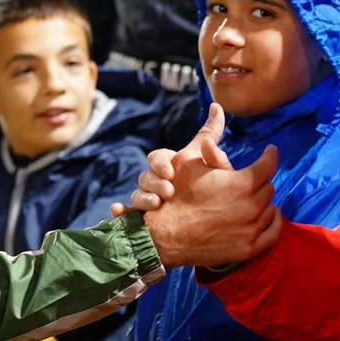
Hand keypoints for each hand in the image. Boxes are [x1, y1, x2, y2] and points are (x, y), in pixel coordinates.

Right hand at [111, 105, 233, 216]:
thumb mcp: (221, 174)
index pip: (159, 157)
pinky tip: (118, 211)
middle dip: (154, 181)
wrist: (214, 230)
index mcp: (173, 167)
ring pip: (137, 194)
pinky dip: (120, 212)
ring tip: (157, 205)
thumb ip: (216, 150)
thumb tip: (217, 110)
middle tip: (169, 191)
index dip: (160, 162)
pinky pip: (126, 215)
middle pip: (145, 175)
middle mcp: (158, 182)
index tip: (171, 171)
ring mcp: (149, 201)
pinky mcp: (143, 220)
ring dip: (143, 197)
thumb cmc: (216, 197)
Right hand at [139, 105, 282, 267]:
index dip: (269, 155)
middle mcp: (251, 206)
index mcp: (242, 183)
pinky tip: (264, 217)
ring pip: (270, 210)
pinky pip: (272, 233)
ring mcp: (251, 229)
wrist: (165, 235)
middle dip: (261, 181)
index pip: (268, 165)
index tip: (270, 151)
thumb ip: (209, 134)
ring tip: (254, 198)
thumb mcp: (190, 159)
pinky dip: (271, 223)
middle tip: (255, 178)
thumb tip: (217, 108)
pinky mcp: (248, 248)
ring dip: (264, 202)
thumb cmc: (177, 194)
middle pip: (268, 188)